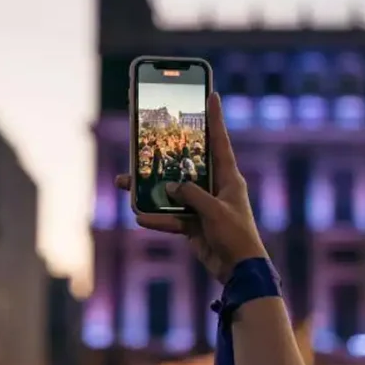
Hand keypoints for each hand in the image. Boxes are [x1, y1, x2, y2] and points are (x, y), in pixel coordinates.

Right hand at [116, 92, 267, 282]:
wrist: (239, 270)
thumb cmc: (236, 236)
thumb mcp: (214, 211)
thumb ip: (192, 195)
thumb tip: (171, 187)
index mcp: (228, 177)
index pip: (220, 141)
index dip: (215, 118)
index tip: (211, 94)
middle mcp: (215, 187)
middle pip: (187, 163)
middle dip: (166, 152)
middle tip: (147, 135)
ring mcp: (203, 206)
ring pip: (172, 191)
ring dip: (151, 190)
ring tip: (125, 182)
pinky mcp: (194, 224)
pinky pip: (171, 217)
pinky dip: (157, 218)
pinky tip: (139, 216)